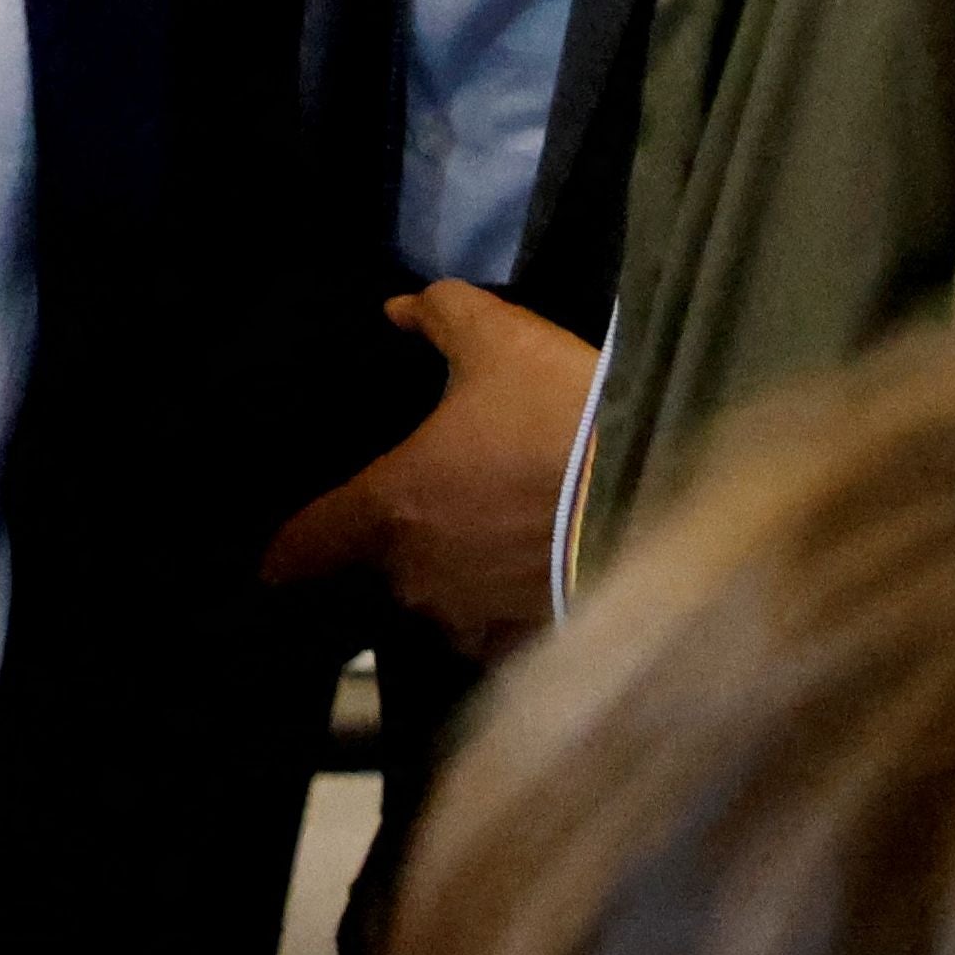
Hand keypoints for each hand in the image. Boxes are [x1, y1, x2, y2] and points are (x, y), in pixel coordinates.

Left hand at [263, 282, 601, 655]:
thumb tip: (399, 308)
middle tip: (436, 514)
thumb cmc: (563, 414)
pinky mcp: (532, 646)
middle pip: (382, 572)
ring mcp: (476, 621)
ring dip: (457, 582)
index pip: (303, 548)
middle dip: (401, 549)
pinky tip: (537, 582)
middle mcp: (419, 578)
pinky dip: (509, 614)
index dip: (290, 548)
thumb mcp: (501, 340)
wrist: (666, 492)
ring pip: (443, 607)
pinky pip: (500, 637)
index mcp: (391, 507)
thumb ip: (441, 317)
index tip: (287, 551)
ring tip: (492, 547)